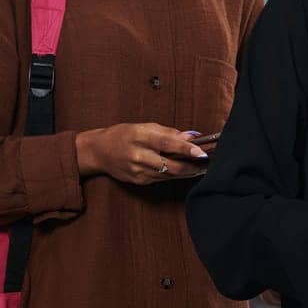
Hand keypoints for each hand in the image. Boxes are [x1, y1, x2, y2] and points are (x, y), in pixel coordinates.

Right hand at [75, 123, 208, 183]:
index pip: (166, 144)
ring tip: (202, 166)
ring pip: (169, 175)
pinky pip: (162, 179)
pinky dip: (176, 175)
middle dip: (192, 166)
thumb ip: (168, 132)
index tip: (202, 151)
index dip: (186, 149)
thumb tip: (190, 136)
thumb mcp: (143, 126)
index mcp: (140, 138)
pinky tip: (186, 171)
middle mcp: (138, 156)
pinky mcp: (139, 181)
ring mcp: (138, 172)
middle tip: (208, 162)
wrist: (99, 152)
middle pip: (170, 166)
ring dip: (187, 172)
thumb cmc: (123, 135)